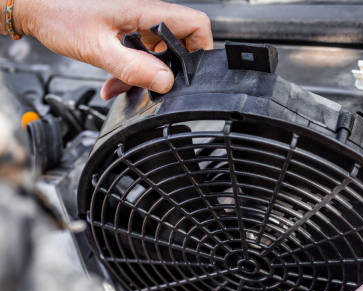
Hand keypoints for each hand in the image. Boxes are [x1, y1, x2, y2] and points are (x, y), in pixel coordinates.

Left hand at [13, 0, 212, 98]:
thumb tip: (165, 81)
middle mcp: (146, 14)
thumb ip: (133, 66)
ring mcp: (138, 22)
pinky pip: (142, 52)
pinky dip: (134, 70)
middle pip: (183, 41)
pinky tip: (116, 82)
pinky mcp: (127, 30)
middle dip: (172, 68)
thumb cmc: (60, 17)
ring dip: (149, 73)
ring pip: (161, 51)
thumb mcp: (97, 48)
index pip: (197, 24)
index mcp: (146, 11)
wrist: (35, 8)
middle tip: (156, 84)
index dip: (202, 50)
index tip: (190, 73)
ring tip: (127, 85)